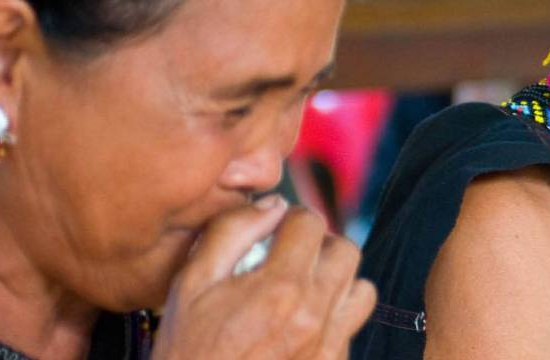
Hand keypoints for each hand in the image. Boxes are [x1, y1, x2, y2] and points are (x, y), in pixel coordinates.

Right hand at [153, 196, 376, 359]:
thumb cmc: (187, 350)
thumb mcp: (190, 285)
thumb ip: (231, 233)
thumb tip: (273, 204)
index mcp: (280, 286)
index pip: (312, 223)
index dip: (291, 220)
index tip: (274, 233)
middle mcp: (314, 314)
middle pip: (346, 251)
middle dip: (320, 246)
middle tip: (290, 257)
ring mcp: (328, 345)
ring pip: (362, 290)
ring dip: (338, 282)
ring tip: (305, 290)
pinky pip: (352, 329)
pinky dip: (335, 319)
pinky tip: (301, 327)